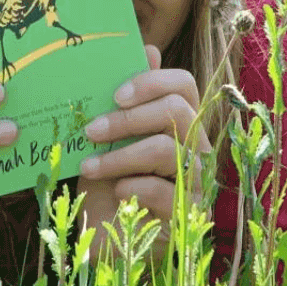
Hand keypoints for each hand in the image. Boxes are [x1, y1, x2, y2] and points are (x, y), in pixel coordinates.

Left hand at [77, 45, 209, 258]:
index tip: (115, 94)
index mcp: (179, 122)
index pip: (184, 85)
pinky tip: (116, 192)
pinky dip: (135, 187)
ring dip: (121, 156)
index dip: (152, 82)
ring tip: (89, 167)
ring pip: (168, 150)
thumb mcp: (106, 139)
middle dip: (128, 119)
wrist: (104, 236)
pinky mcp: (188, 215)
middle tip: (90, 130)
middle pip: (177, 112)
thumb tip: (147, 48)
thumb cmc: (106, 182)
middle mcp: (195, 147)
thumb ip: (124, 99)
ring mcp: (197, 181)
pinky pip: (167, 191)